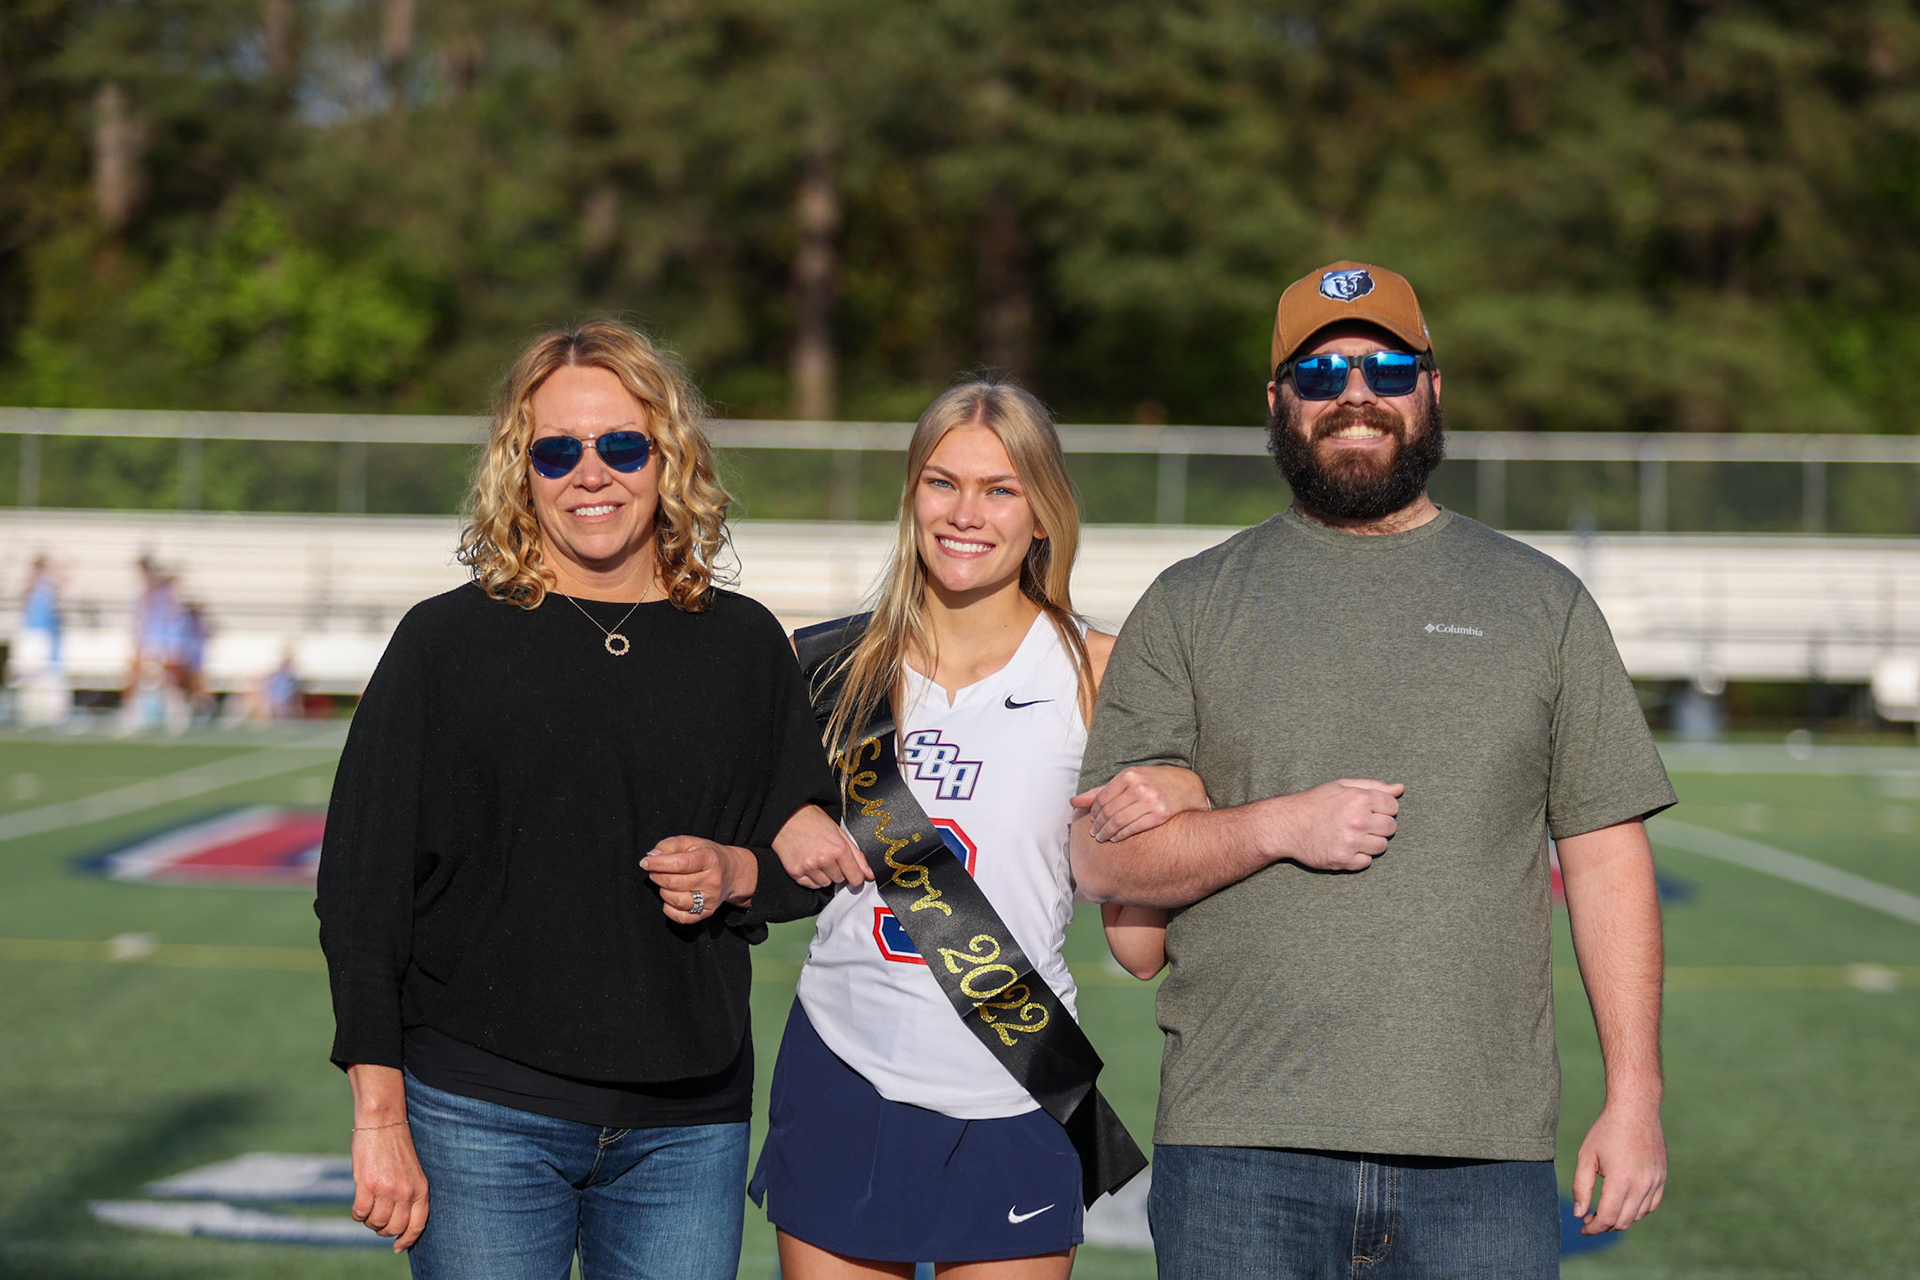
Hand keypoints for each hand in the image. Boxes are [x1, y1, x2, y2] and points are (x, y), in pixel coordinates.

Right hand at [345, 1064, 426, 1252]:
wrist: (383, 1123)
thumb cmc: (396, 1148)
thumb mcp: (412, 1172)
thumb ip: (409, 1195)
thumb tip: (398, 1224)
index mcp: (421, 1189)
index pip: (418, 1225)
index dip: (407, 1240)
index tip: (397, 1247)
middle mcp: (406, 1192)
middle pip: (394, 1228)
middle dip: (383, 1229)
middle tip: (377, 1219)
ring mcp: (387, 1189)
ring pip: (376, 1223)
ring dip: (369, 1220)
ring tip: (369, 1206)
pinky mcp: (367, 1185)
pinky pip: (360, 1213)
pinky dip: (357, 1214)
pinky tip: (359, 1204)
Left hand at [643, 835, 755, 922]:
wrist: (732, 873)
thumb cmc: (707, 855)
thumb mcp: (692, 842)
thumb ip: (669, 845)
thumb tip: (651, 857)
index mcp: (710, 859)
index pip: (680, 863)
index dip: (658, 864)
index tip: (645, 862)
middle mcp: (712, 880)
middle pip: (675, 882)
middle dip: (658, 876)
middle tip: (654, 871)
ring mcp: (711, 899)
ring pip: (676, 900)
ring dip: (663, 891)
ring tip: (665, 883)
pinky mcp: (707, 913)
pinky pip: (681, 917)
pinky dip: (669, 908)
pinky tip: (671, 897)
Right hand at [772, 803, 870, 888]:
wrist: (786, 815)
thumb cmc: (813, 820)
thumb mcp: (839, 832)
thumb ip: (857, 855)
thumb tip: (870, 875)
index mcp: (838, 848)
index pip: (856, 877)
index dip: (856, 875)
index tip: (853, 873)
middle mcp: (824, 859)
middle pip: (840, 879)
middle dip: (837, 870)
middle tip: (828, 855)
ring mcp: (808, 867)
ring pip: (825, 883)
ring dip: (824, 874)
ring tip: (816, 857)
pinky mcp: (795, 872)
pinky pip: (810, 885)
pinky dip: (811, 877)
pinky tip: (807, 862)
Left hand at [1073, 766, 1209, 842]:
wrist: (1186, 786)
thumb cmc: (1153, 782)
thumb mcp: (1128, 780)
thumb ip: (1100, 791)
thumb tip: (1073, 802)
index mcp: (1128, 775)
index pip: (1101, 798)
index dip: (1093, 812)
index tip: (1091, 820)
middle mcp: (1139, 787)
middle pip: (1108, 811)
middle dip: (1098, 825)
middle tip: (1094, 834)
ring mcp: (1150, 801)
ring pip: (1118, 821)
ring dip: (1107, 833)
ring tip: (1102, 838)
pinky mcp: (1160, 815)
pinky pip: (1133, 828)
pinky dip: (1121, 835)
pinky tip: (1116, 838)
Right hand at [1272, 779, 1402, 870]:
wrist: (1285, 825)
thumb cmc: (1314, 803)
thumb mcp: (1341, 786)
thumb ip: (1373, 786)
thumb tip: (1401, 788)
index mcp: (1359, 798)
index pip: (1393, 806)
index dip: (1383, 808)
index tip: (1370, 810)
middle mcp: (1358, 820)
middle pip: (1391, 827)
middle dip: (1379, 825)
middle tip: (1360, 824)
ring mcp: (1351, 842)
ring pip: (1381, 846)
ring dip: (1370, 842)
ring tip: (1352, 836)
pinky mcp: (1343, 860)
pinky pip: (1366, 862)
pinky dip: (1359, 857)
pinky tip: (1345, 847)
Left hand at [1572, 1100, 1665, 1233]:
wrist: (1635, 1109)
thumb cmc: (1606, 1130)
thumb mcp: (1586, 1156)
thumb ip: (1581, 1187)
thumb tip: (1580, 1214)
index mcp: (1621, 1179)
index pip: (1608, 1217)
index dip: (1594, 1227)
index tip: (1583, 1227)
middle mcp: (1642, 1184)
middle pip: (1624, 1221)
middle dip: (1605, 1226)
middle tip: (1590, 1219)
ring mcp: (1655, 1182)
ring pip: (1638, 1215)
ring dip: (1621, 1218)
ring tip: (1605, 1210)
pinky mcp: (1662, 1177)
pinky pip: (1652, 1205)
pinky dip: (1637, 1210)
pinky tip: (1624, 1203)